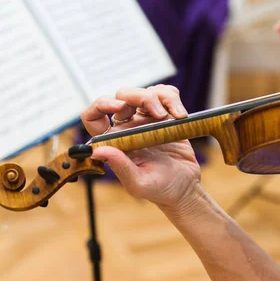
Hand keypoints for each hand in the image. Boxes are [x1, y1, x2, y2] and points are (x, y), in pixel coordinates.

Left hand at [81, 85, 201, 209]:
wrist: (185, 187)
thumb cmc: (160, 189)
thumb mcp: (139, 184)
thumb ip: (120, 167)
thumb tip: (98, 151)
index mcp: (115, 142)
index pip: (93, 117)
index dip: (100, 105)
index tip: (118, 107)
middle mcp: (127, 127)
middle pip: (123, 96)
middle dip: (139, 97)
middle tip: (158, 113)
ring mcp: (146, 119)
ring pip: (145, 91)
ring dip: (160, 98)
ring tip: (176, 116)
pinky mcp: (165, 115)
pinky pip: (164, 93)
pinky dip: (173, 99)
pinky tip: (181, 115)